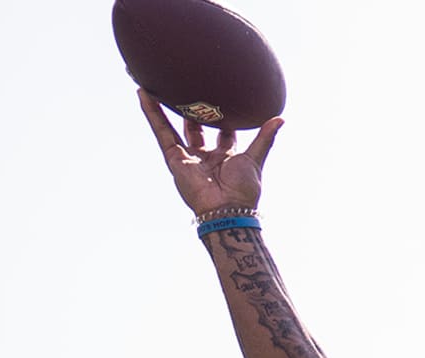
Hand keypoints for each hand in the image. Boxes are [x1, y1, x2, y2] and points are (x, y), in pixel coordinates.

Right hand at [138, 88, 282, 215]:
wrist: (228, 207)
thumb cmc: (244, 188)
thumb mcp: (255, 157)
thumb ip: (265, 137)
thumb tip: (280, 118)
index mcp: (225, 156)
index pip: (223, 130)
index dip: (222, 115)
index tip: (222, 94)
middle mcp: (205, 155)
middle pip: (196, 126)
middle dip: (192, 108)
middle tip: (190, 84)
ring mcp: (187, 156)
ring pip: (173, 126)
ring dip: (164, 106)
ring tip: (156, 82)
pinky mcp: (173, 158)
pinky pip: (160, 131)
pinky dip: (151, 113)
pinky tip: (144, 95)